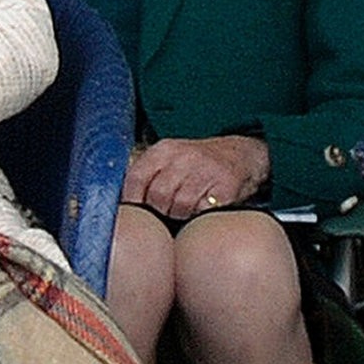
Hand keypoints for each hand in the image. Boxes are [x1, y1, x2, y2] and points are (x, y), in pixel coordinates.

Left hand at [123, 135, 270, 218]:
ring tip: (185, 208)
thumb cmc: (199, 162)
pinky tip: (202, 207)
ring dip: (180, 214)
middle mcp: (185, 157)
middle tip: (166, 210)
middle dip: (159, 209)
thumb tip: (121, 201)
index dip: (132, 198)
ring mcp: (206, 171)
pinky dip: (200, 214)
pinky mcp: (226, 186)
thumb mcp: (170, 158)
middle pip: (157, 195)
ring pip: (180, 206)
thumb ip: (147, 174)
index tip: (134, 210)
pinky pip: (203, 210)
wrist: (242, 153)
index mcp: (165, 149)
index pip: (136, 177)